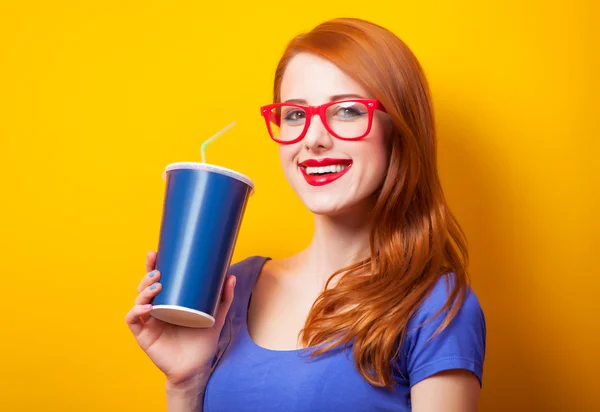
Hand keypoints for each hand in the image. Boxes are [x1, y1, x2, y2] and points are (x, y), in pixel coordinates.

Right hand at [125, 250, 235, 385]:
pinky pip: (133, 320)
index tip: (155, 253)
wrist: (196, 368)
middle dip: (147, 275)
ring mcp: (148, 321)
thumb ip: (223, 297)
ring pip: (137, 300)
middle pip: (144, 287)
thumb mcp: (215, 315)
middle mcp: (156, 308)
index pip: (157, 280)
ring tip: (157, 286)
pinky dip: (136, 311)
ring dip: (143, 290)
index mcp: (169, 301)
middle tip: (159, 271)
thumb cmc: (202, 341)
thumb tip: (230, 276)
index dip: (152, 265)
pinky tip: (148, 307)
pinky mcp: (144, 335)